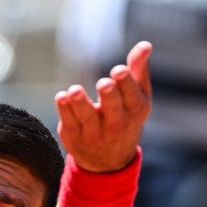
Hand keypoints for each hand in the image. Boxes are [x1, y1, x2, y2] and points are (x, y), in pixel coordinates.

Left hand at [55, 41, 152, 171]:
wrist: (108, 161)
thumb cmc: (126, 117)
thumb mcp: (138, 97)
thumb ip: (139, 70)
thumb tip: (145, 45)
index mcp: (135, 111)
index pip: (132, 97)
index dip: (125, 83)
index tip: (118, 70)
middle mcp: (116, 125)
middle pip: (112, 109)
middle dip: (109, 95)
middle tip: (104, 83)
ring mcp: (94, 133)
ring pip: (86, 117)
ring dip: (80, 103)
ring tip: (74, 90)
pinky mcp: (74, 137)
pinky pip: (69, 122)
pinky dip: (64, 110)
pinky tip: (62, 97)